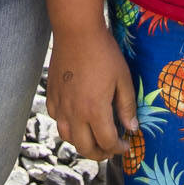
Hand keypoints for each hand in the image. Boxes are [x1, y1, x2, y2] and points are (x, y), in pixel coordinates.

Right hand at [47, 21, 137, 162]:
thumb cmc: (103, 52)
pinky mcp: (51, 94)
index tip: (126, 146)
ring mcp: (61, 104)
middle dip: (100, 154)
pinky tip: (76, 118)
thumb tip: (132, 129)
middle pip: (85, 148)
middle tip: (111, 149)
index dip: (119, 149)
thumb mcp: (123, 78)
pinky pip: (57, 120)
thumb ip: (127, 106)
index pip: (107, 142)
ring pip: (68, 137)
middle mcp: (75, 113)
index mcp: (95, 110)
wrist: (76, 31)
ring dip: (82, 143)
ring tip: (94, 138)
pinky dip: (67, 126)